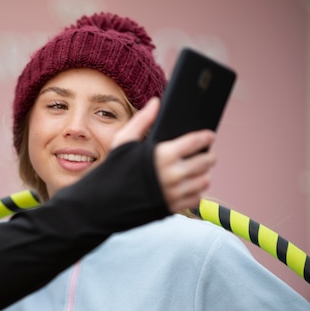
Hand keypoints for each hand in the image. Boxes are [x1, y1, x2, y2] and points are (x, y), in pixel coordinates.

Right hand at [111, 97, 216, 211]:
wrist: (102, 203)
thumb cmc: (112, 169)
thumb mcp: (123, 141)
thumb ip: (141, 120)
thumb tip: (156, 102)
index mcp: (163, 155)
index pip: (196, 142)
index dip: (206, 137)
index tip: (209, 136)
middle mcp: (172, 175)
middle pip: (206, 162)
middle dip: (208, 156)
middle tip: (204, 154)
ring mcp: (173, 193)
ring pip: (204, 181)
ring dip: (202, 175)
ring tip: (196, 170)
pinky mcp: (172, 208)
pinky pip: (196, 199)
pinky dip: (195, 192)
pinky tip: (187, 186)